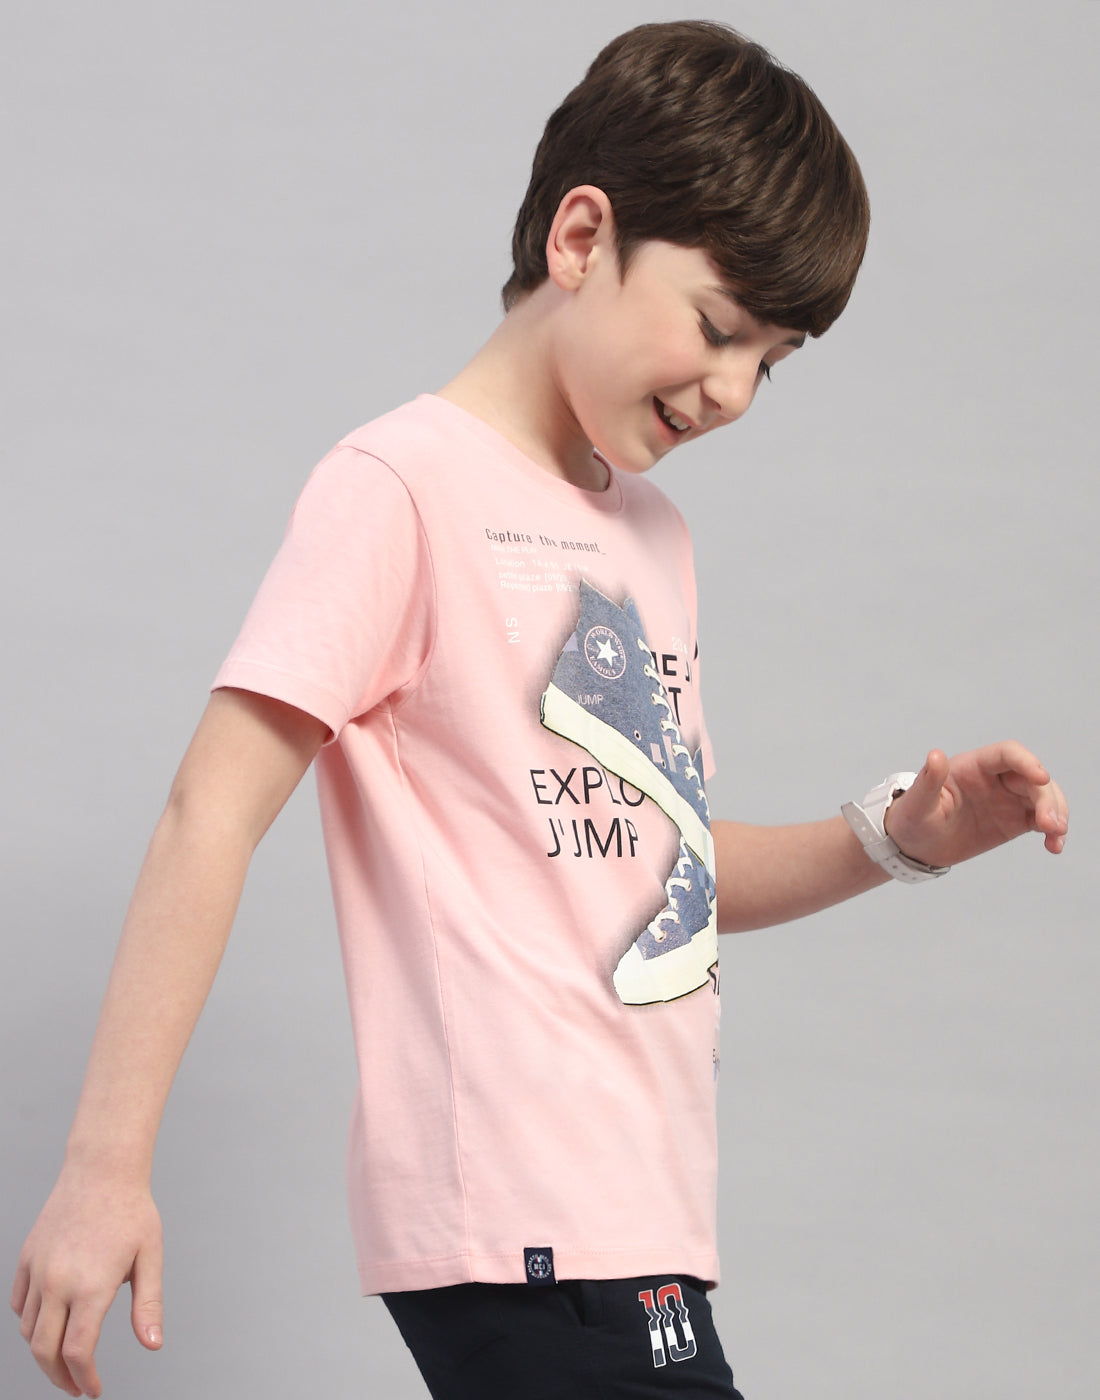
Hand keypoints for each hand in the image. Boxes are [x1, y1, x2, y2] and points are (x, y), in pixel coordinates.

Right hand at [11, 1168, 162, 1397]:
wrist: (102, 1168)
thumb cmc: (131, 1210)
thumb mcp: (150, 1256)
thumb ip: (148, 1305)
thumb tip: (154, 1345)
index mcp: (91, 1285)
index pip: (77, 1351)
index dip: (84, 1378)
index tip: (93, 1389)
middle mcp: (57, 1282)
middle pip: (44, 1350)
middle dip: (59, 1377)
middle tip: (76, 1386)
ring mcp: (37, 1270)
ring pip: (29, 1329)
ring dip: (43, 1352)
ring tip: (64, 1359)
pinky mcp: (26, 1257)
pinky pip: (19, 1304)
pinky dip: (29, 1322)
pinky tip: (48, 1324)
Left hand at [883, 742, 1067, 869]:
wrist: (915, 846)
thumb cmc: (911, 819)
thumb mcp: (917, 803)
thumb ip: (928, 781)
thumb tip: (936, 755)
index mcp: (972, 766)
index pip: (1007, 754)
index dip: (1027, 762)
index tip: (1041, 778)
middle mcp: (995, 778)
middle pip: (1032, 779)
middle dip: (1046, 798)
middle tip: (1050, 825)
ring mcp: (1007, 799)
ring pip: (1044, 797)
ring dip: (1056, 813)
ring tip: (1056, 835)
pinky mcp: (1014, 820)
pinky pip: (1042, 821)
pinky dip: (1053, 832)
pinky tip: (1054, 846)